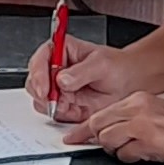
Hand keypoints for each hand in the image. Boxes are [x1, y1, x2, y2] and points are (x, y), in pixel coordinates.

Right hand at [39, 36, 153, 136]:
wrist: (129, 85)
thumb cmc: (118, 68)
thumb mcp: (102, 64)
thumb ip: (82, 72)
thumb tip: (61, 80)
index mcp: (62, 50)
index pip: (41, 58)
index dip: (39, 73)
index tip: (45, 89)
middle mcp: (56, 68)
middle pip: (35, 81)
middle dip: (41, 93)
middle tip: (55, 101)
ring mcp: (57, 88)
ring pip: (39, 98)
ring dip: (50, 105)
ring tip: (69, 105)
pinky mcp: (63, 104)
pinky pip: (52, 112)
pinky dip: (59, 114)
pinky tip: (73, 110)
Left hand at [86, 86, 163, 164]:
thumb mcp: (157, 114)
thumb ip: (134, 119)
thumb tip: (113, 133)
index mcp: (139, 99)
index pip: (102, 113)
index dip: (84, 128)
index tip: (72, 136)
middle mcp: (136, 108)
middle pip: (99, 125)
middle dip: (96, 140)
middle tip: (100, 149)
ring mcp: (140, 123)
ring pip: (108, 140)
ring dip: (116, 150)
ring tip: (135, 150)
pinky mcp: (146, 140)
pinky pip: (124, 154)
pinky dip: (130, 158)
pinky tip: (146, 154)